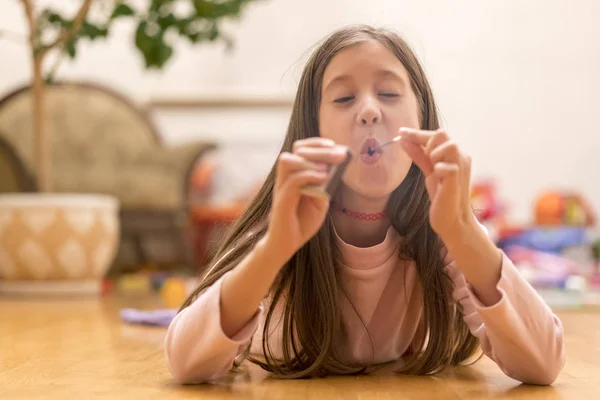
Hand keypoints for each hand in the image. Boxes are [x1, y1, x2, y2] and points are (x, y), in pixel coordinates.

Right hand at [265, 138, 347, 261]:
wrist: (286, 244)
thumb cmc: (302, 222)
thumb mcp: (320, 202)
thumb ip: (325, 187)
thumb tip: (333, 170)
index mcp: (294, 175)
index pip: (300, 148)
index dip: (315, 143)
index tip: (333, 145)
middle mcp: (285, 178)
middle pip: (296, 150)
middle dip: (320, 149)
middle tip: (339, 154)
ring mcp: (282, 188)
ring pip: (288, 160)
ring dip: (310, 161)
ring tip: (327, 170)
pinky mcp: (282, 201)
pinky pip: (292, 181)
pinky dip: (308, 176)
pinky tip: (323, 179)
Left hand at [398, 127, 474, 240]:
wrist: (451, 220)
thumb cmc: (442, 195)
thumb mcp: (429, 170)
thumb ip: (419, 154)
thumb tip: (403, 139)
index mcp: (455, 154)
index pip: (438, 134)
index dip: (417, 133)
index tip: (400, 132)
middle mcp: (461, 157)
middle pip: (442, 134)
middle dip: (426, 142)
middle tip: (424, 160)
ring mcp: (461, 167)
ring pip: (450, 145)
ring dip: (435, 153)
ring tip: (433, 169)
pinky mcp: (457, 180)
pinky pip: (448, 166)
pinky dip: (438, 168)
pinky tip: (436, 176)